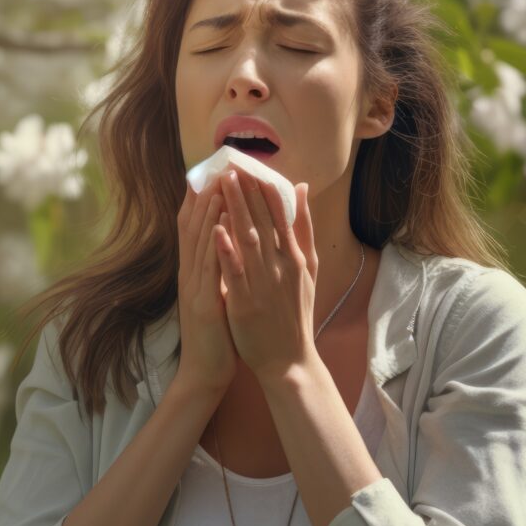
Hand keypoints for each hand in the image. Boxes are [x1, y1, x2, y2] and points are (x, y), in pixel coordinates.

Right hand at [175, 176, 236, 398]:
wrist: (205, 371)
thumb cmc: (216, 333)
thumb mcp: (215, 294)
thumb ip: (218, 268)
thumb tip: (228, 243)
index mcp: (195, 271)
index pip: (195, 227)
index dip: (201, 199)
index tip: (212, 172)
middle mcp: (190, 274)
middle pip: (193, 227)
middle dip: (205, 195)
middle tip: (216, 166)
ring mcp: (194, 288)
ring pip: (200, 242)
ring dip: (209, 212)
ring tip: (220, 184)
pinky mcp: (203, 303)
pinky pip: (209, 268)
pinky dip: (214, 244)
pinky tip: (221, 225)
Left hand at [213, 169, 318, 381]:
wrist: (289, 360)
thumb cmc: (296, 314)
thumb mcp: (309, 270)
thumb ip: (304, 230)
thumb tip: (301, 190)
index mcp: (294, 257)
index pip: (280, 215)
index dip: (265, 189)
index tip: (253, 165)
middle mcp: (281, 266)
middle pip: (262, 221)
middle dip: (247, 191)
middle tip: (233, 165)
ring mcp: (263, 283)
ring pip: (248, 240)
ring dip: (235, 210)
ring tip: (223, 183)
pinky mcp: (245, 302)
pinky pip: (234, 271)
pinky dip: (226, 249)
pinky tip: (216, 229)